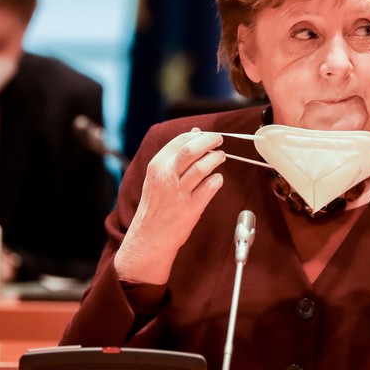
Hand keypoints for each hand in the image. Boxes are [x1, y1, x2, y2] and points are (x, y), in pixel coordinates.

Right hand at [115, 129, 224, 283]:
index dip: (199, 135)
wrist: (148, 238)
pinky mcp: (190, 209)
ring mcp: (178, 193)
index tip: (209, 136)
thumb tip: (196, 132)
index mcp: (157, 166)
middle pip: (191, 150)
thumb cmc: (155, 206)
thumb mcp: (158, 176)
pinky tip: (217, 180)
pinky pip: (209, 188)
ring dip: (215, 159)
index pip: (180, 141)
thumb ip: (175, 155)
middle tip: (219, 141)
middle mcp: (166, 177)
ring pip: (201, 167)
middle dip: (210, 142)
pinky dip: (217, 180)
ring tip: (220, 158)